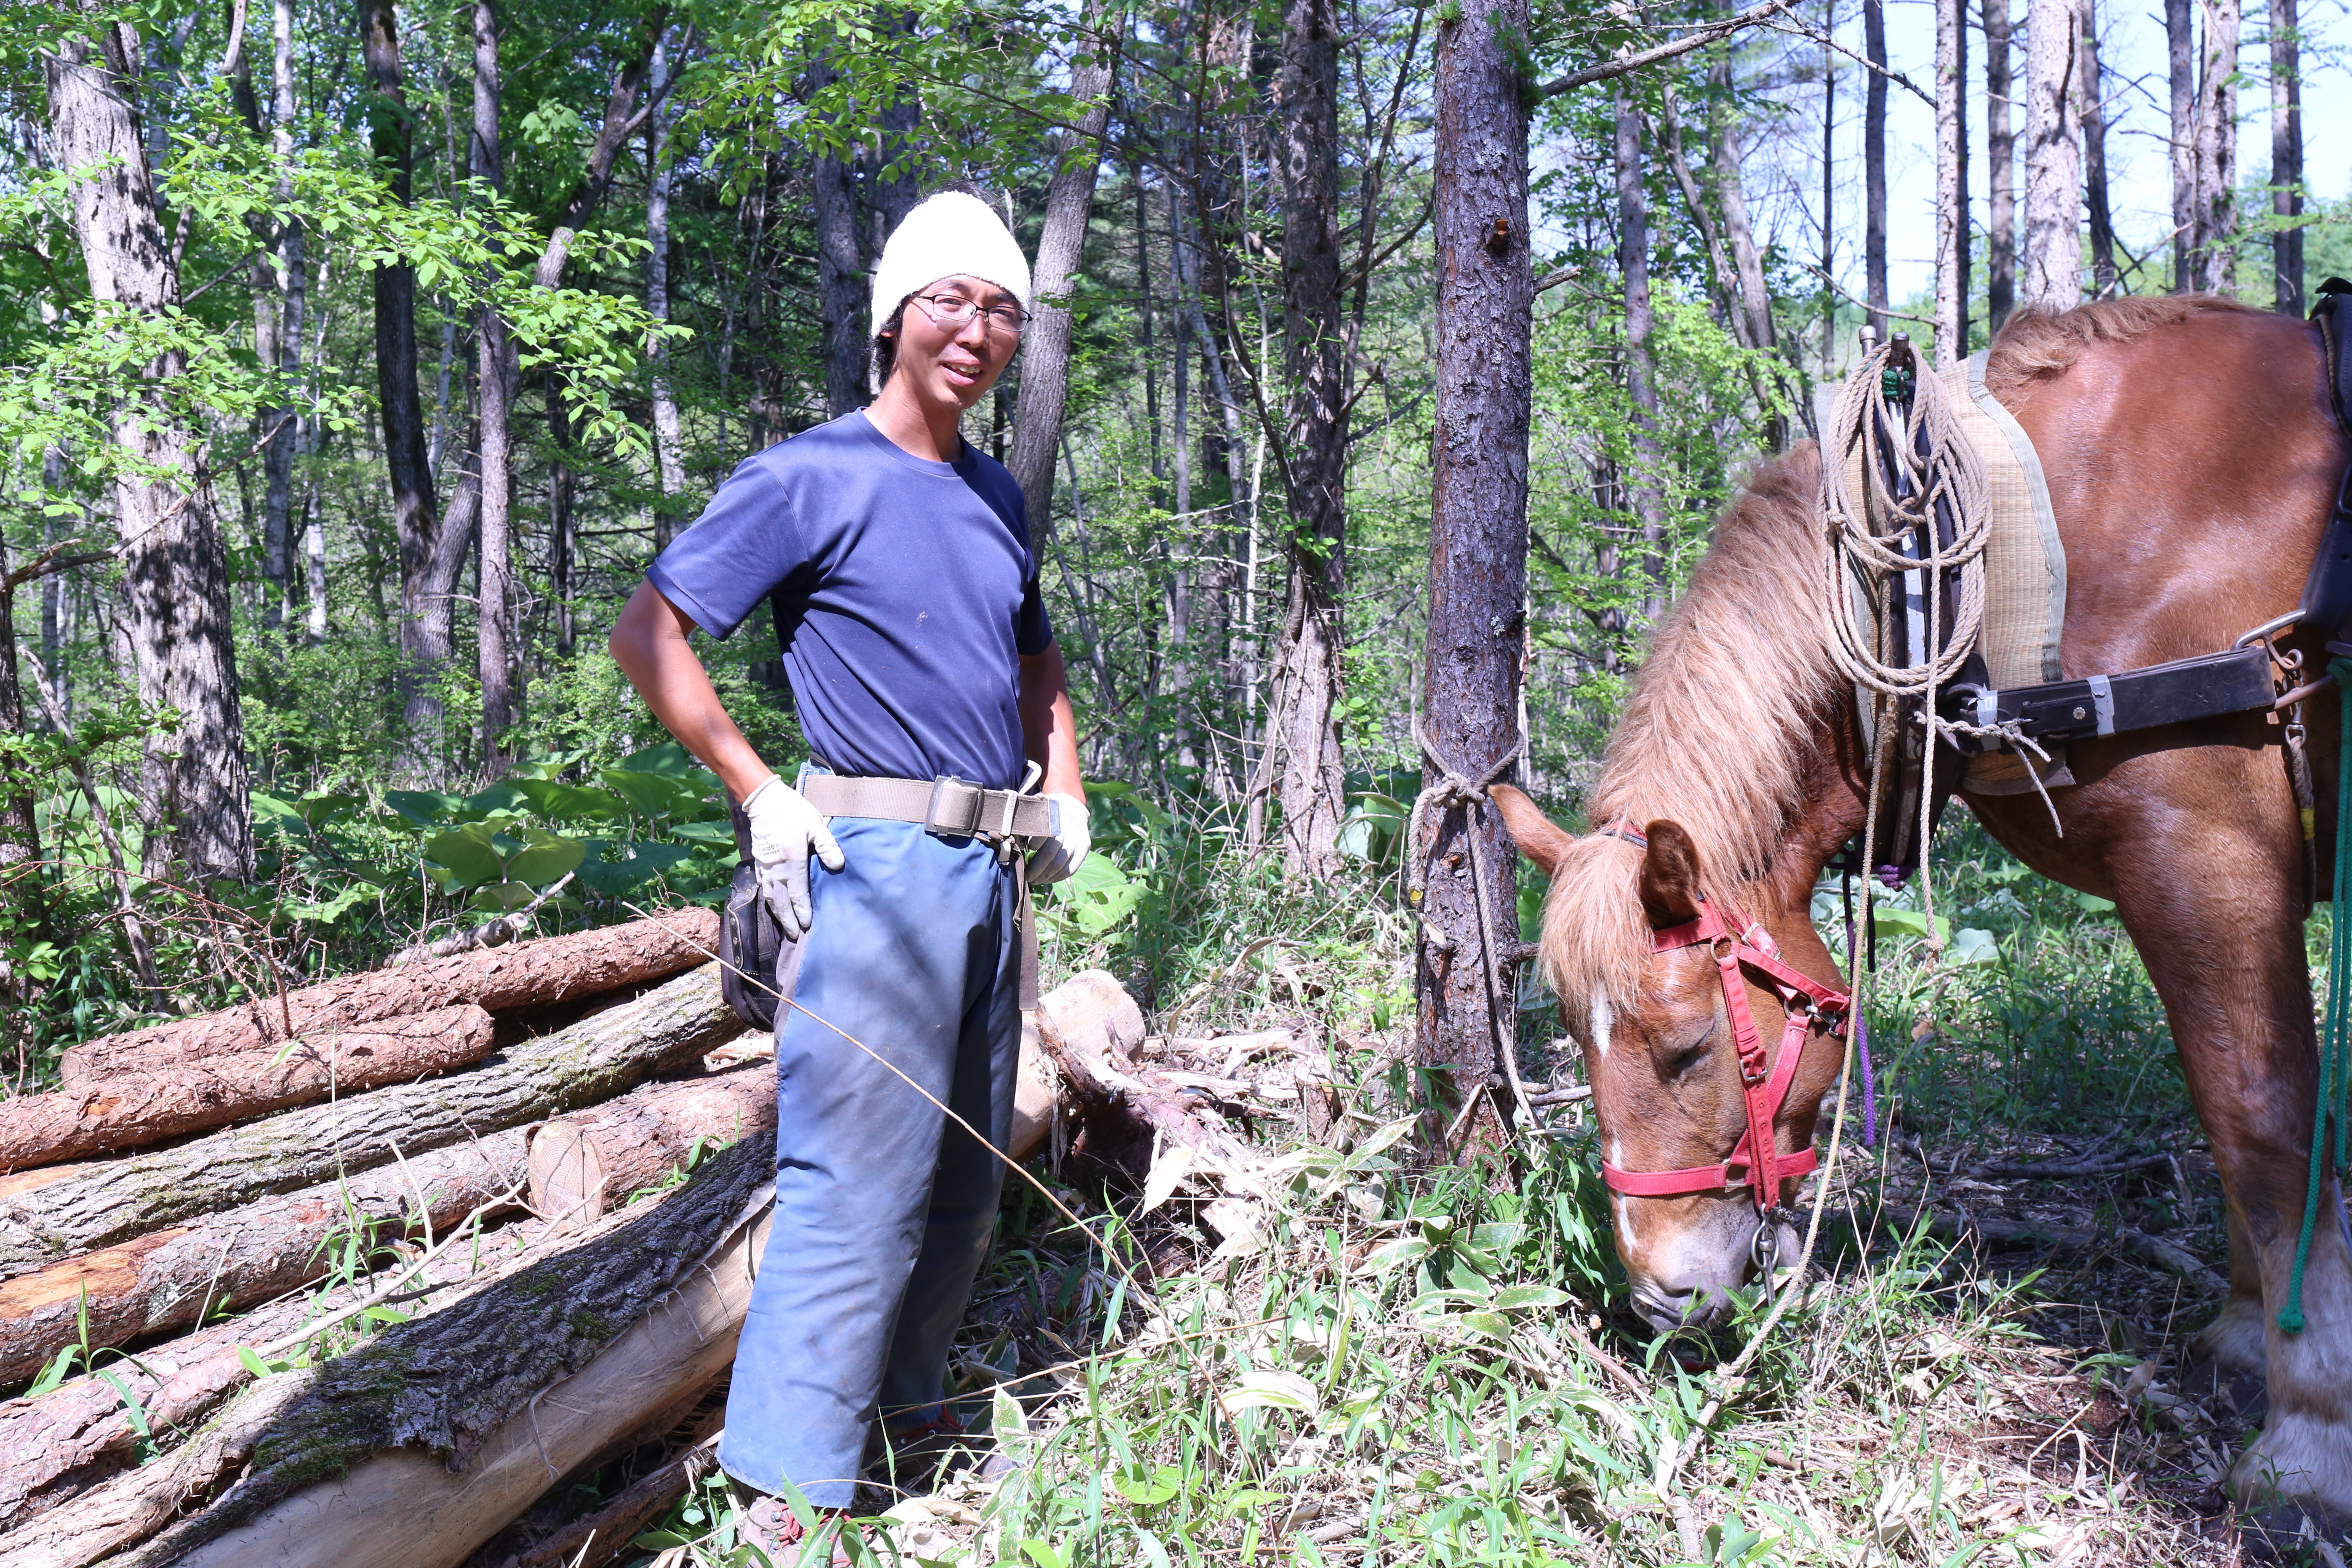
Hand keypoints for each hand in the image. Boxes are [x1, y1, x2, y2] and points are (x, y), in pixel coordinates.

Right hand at [740, 776, 843, 939]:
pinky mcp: (758, 862)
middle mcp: (776, 869)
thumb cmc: (793, 812)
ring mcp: (765, 866)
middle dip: (788, 920)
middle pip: (781, 902)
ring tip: (784, 926)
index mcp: (792, 862)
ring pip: (770, 897)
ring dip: (777, 914)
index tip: (807, 925)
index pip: (797, 894)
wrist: (763, 801)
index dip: (802, 911)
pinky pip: (762, 886)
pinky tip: (772, 905)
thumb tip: (838, 865)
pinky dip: (767, 899)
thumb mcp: (815, 825)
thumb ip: (827, 846)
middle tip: (795, 935)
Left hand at [1026, 791, 1089, 884]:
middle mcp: (1067, 827)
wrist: (1072, 809)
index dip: (1032, 846)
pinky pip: (1070, 869)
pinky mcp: (1084, 847)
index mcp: (1053, 817)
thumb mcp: (1038, 814)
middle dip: (1035, 870)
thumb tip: (1014, 843)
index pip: (1042, 836)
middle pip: (1049, 855)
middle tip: (1026, 877)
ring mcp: (1078, 838)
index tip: (1024, 853)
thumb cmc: (1048, 816)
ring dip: (1045, 877)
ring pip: (1059, 865)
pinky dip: (1057, 878)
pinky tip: (1048, 879)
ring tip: (1035, 880)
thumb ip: (1028, 828)